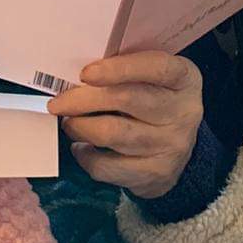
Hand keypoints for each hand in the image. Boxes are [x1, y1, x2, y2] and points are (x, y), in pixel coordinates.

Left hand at [47, 51, 202, 199]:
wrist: (181, 153)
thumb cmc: (158, 103)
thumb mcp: (156, 80)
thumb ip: (128, 71)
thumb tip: (78, 74)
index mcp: (184, 79)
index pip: (157, 68)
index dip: (120, 68)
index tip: (86, 73)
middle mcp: (182, 111)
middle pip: (127, 99)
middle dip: (83, 99)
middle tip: (57, 103)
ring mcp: (170, 145)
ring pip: (113, 134)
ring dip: (80, 127)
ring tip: (70, 123)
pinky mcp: (155, 174)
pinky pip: (108, 166)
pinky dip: (85, 157)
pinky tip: (82, 148)